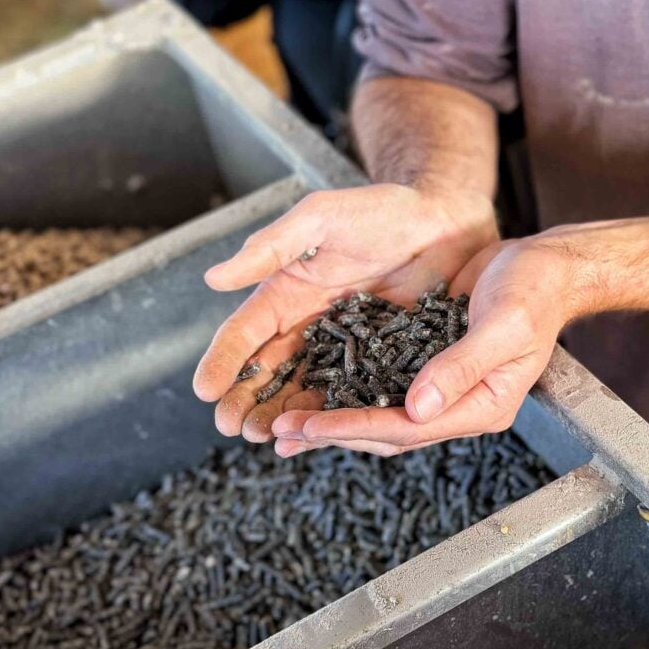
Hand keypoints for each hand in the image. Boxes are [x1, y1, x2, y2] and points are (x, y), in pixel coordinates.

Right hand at [193, 183, 495, 440]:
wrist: (443, 221)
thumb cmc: (380, 210)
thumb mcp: (319, 217)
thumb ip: (271, 246)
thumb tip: (214, 278)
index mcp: (284, 293)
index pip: (244, 333)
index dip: (222, 361)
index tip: (204, 390)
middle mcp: (306, 327)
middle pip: (267, 372)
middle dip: (246, 401)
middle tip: (233, 427)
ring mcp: (342, 350)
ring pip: (303, 390)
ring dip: (281, 416)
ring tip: (263, 438)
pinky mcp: (379, 363)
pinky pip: (351, 395)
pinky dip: (331, 418)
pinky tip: (315, 438)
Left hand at [272, 237, 584, 455]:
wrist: (544, 268)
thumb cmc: (534, 292)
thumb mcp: (504, 325)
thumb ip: (462, 366)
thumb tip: (419, 408)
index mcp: (481, 406)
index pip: (406, 428)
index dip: (354, 426)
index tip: (310, 425)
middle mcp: (458, 406)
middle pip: (385, 431)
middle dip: (332, 431)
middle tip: (279, 429)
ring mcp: (442, 389)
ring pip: (378, 415)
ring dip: (333, 419)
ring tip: (284, 424)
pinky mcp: (427, 366)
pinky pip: (381, 387)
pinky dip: (347, 390)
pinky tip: (314, 389)